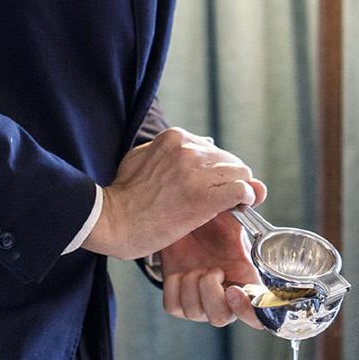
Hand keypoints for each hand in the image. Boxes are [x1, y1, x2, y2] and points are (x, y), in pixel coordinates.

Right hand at [83, 128, 265, 260]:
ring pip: (241, 174)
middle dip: (228, 180)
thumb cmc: (122, 196)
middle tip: (220, 200)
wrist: (112, 221)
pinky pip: (242, 191)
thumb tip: (198, 146)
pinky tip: (239, 208)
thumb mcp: (139, 157)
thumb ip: (168, 151)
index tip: (211, 187)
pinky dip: (246, 199)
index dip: (217, 171)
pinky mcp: (204, 197)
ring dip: (238, 190)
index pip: (213, 149)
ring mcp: (197, 173)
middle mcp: (188, 149)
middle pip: (231, 161)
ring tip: (229, 206)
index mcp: (174, 138)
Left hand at [159, 212, 269, 329]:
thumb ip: (244, 202)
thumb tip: (257, 189)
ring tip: (194, 264)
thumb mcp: (226, 210)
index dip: (252, 312)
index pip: (261, 316)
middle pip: (223, 319)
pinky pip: (175, 306)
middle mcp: (224, 295)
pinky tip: (178, 271)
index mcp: (244, 279)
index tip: (234, 290)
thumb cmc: (208, 219)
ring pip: (197, 313)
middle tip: (210, 270)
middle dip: (213, 294)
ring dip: (192, 285)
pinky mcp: (178, 301)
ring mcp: (200, 301)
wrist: (176, 221)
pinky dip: (174, 287)